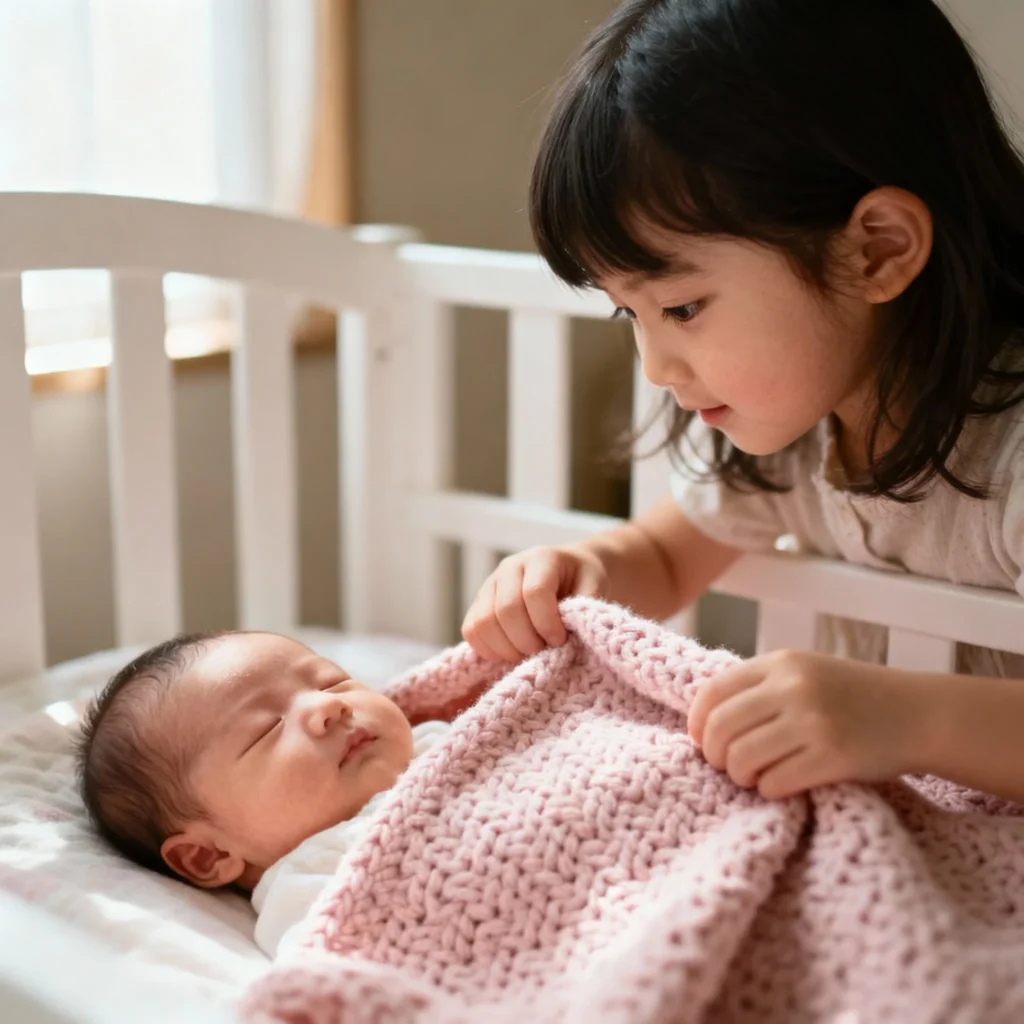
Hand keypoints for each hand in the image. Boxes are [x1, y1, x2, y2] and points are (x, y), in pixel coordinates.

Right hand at [461, 546, 608, 661]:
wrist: (569, 569)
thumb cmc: (583, 579)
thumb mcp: (595, 584)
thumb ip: (585, 604)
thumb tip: (571, 630)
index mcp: (541, 558)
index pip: (535, 592)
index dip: (547, 622)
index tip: (561, 640)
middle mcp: (510, 567)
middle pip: (506, 610)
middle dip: (528, 641)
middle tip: (546, 653)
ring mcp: (489, 585)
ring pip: (484, 623)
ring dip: (507, 649)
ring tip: (530, 655)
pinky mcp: (478, 604)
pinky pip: (471, 631)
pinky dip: (489, 650)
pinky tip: (512, 653)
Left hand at [687, 650, 923, 799]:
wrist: (917, 712)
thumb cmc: (852, 697)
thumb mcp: (804, 673)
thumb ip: (760, 687)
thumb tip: (703, 721)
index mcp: (781, 663)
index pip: (713, 691)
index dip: (698, 721)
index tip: (700, 740)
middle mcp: (793, 687)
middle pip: (721, 728)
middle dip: (715, 755)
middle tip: (727, 766)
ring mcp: (813, 721)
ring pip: (742, 759)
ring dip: (741, 776)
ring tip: (754, 777)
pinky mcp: (833, 757)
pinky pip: (774, 783)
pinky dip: (769, 790)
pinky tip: (781, 786)